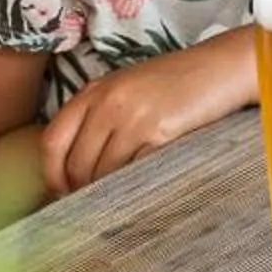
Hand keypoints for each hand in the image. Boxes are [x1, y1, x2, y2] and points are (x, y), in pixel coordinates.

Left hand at [40, 63, 222, 196]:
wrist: (219, 68)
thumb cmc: (174, 83)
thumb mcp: (126, 90)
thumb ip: (98, 117)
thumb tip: (75, 167)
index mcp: (93, 91)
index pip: (52, 141)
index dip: (52, 174)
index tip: (61, 192)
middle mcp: (106, 102)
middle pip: (76, 163)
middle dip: (81, 190)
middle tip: (92, 203)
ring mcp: (131, 117)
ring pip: (102, 173)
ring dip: (107, 192)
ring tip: (118, 198)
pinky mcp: (157, 132)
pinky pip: (132, 172)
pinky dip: (132, 186)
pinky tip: (141, 189)